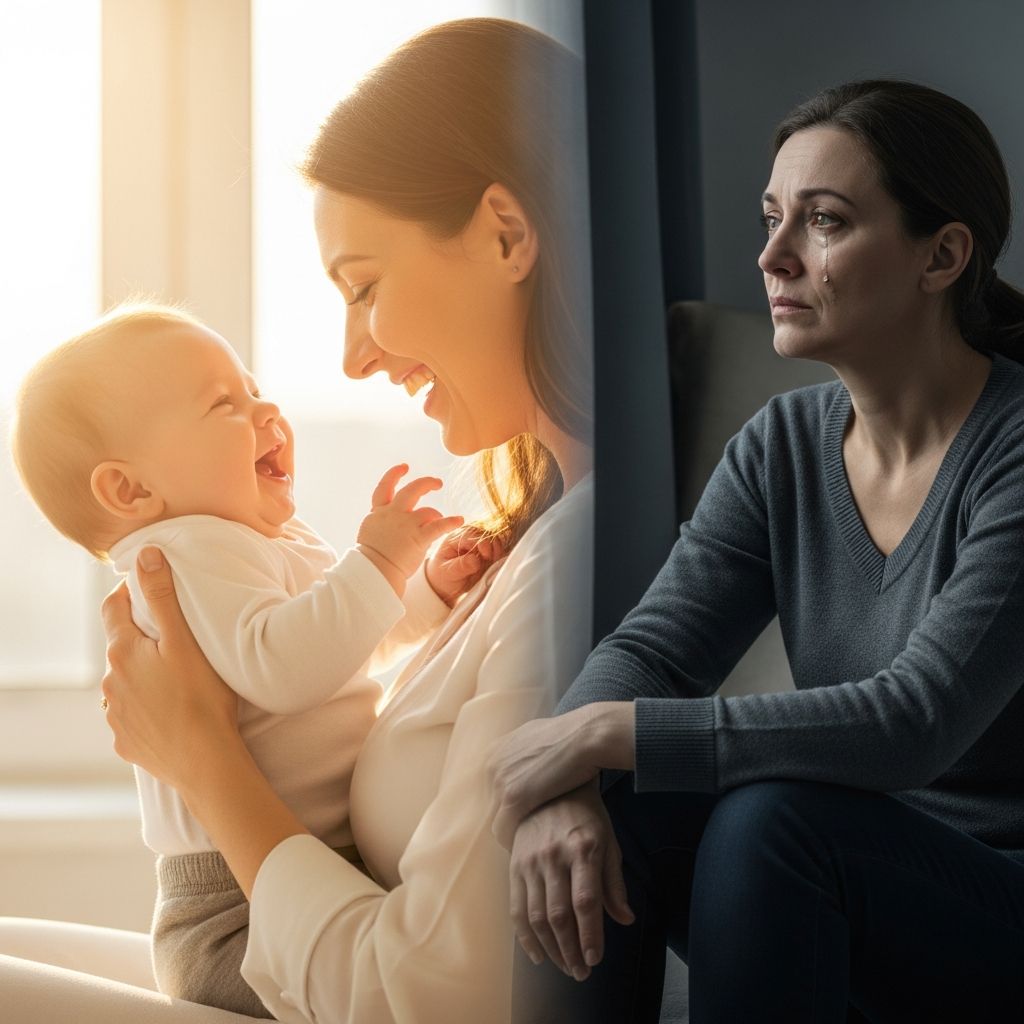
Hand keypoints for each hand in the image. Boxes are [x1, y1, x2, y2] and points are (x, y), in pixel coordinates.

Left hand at [100, 547, 239, 798]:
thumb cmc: (201, 697)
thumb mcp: (185, 639)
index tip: (150, 587)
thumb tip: (146, 554)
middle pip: (121, 647)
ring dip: (143, 674)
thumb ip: (164, 596)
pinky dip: (147, 708)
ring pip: (125, 682)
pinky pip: (133, 716)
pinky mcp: (126, 741)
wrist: (205, 760)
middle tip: (175, 635)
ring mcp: (116, 715)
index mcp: (123, 652)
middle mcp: (111, 682)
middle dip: (142, 636)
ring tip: (177, 678)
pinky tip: (172, 711)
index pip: (114, 607)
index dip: (130, 591)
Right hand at [357, 465, 463, 591]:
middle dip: (426, 483)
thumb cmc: (371, 558)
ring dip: (437, 515)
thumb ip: (382, 522)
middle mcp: (392, 514)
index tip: (404, 467)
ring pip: (428, 510)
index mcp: (378, 513)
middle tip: (438, 483)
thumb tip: (395, 519)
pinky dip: (451, 522)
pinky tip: (459, 520)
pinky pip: (439, 526)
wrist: (373, 571)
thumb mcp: (371, 533)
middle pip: (411, 490)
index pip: (384, 487)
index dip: (394, 474)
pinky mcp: (418, 538)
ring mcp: (406, 525)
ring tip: (440, 520)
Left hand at [425, 525, 506, 605]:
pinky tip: (496, 564)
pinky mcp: (486, 552)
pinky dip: (499, 556)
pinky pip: (497, 549)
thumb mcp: (447, 573)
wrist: (445, 586)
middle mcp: (467, 538)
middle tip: (492, 559)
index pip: (471, 534)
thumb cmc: (443, 577)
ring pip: (494, 540)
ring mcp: (478, 544)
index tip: (486, 555)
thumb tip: (474, 560)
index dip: (481, 543)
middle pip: (485, 533)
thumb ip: (460, 566)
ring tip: (494, 562)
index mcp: (454, 539)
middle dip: (492, 546)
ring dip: (497, 551)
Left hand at [489, 702, 635, 848]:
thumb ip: (525, 752)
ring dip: (511, 831)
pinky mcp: (512, 798)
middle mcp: (491, 764)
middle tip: (527, 832)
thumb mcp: (539, 738)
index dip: (510, 803)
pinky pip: (503, 829)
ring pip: (495, 818)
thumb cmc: (572, 737)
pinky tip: (530, 847)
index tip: (526, 814)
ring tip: (530, 843)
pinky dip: (513, 840)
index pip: (492, 788)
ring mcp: (499, 780)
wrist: (586, 737)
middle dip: (508, 817)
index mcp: (495, 750)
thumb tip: (529, 761)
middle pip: (491, 804)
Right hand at [511, 782, 633, 979]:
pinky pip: (516, 908)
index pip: (586, 901)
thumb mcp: (608, 841)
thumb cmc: (586, 816)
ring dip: (551, 949)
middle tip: (582, 972)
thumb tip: (625, 920)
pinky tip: (538, 955)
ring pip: (536, 917)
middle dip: (571, 950)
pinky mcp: (514, 866)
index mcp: (583, 848)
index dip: (590, 934)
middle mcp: (554, 856)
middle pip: (559, 915)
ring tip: (566, 967)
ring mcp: (530, 862)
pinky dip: (525, 937)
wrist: (550, 787)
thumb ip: (614, 882)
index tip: (596, 959)